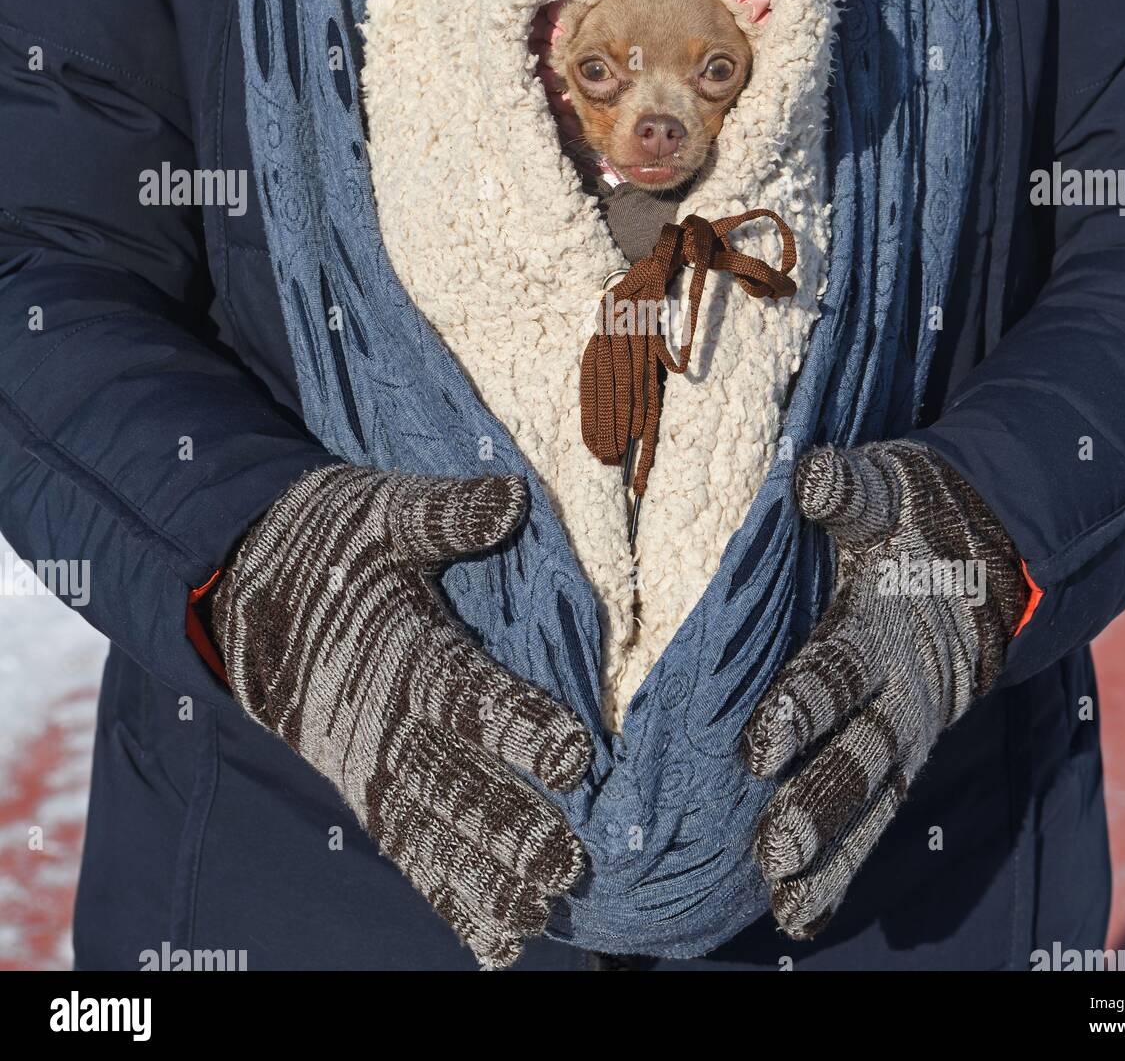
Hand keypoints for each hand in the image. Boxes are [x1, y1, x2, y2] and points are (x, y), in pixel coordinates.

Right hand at [211, 465, 591, 968]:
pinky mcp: (368, 789)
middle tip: (566, 861)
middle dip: (509, 825)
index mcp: (400, 652)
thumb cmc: (329, 548)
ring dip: (484, 878)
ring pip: (432, 835)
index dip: (516, 723)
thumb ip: (445, 514)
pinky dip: (451, 898)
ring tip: (538, 914)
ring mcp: (373, 765)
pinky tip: (501, 940)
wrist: (243, 592)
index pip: (462, 693)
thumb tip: (510, 496)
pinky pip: (410, 852)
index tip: (570, 751)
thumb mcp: (383, 512)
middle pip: (451, 784)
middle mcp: (384, 722)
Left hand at [744, 442, 1025, 938]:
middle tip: (772, 846)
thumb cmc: (919, 514)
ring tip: (783, 899)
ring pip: (874, 798)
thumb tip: (810, 474)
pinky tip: (799, 912)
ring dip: (831, 850)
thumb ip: (848, 489)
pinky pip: (878, 812)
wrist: (994, 550)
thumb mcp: (889, 489)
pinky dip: (844, 864)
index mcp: (886, 623)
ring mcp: (909, 725)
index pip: (839, 670)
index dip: (801, 707)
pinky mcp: (905, 748)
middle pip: (863, 753)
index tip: (759, 745)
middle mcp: (904, 687)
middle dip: (820, 800)